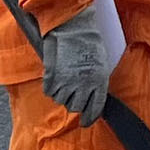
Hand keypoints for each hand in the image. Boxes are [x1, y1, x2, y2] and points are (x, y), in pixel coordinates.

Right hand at [40, 9, 112, 124]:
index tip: (86, 123)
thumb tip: (91, 98)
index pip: (96, 108)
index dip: (90, 118)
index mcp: (100, 81)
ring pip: (61, 101)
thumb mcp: (101, 63)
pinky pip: (49, 91)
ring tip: (64, 79)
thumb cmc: (90, 42)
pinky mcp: (52, 76)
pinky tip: (55, 75)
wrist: (74, 26)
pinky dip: (50, 86)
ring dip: (61, 93)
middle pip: (76, 107)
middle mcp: (84, 84)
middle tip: (72, 93)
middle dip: (74, 103)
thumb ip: (96, 82)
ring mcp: (67, 81)